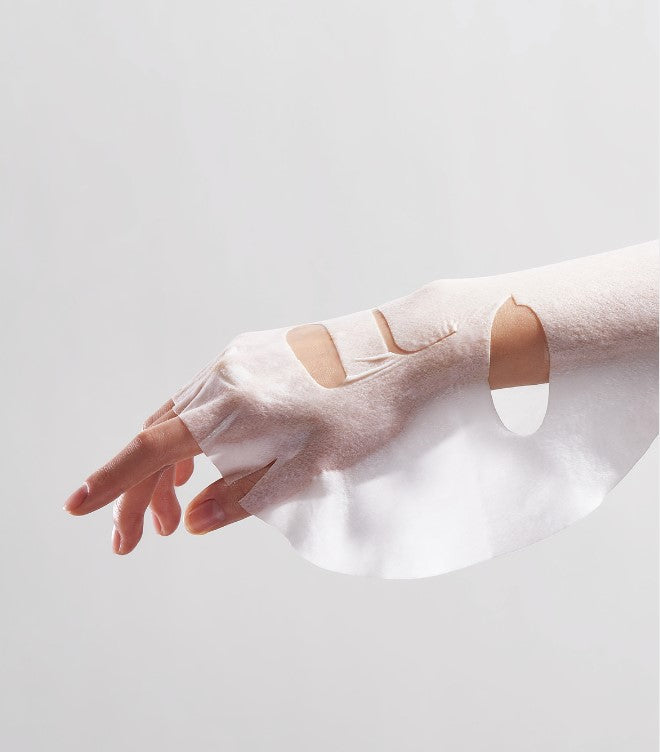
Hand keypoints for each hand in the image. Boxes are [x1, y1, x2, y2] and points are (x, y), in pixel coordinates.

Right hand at [63, 297, 547, 555]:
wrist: (407, 351)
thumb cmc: (368, 411)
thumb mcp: (310, 466)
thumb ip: (246, 494)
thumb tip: (193, 520)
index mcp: (230, 408)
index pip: (151, 450)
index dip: (111, 484)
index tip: (78, 508)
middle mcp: (223, 377)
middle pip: (159, 435)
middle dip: (141, 489)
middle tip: (139, 537)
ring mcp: (239, 360)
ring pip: (182, 416)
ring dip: (170, 463)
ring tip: (175, 509)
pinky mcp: (258, 354)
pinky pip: (209, 397)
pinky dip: (196, 433)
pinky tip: (213, 456)